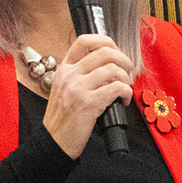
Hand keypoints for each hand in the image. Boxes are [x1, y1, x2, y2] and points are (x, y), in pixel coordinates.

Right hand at [40, 34, 133, 157]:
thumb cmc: (62, 117)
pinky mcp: (89, 103)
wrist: (54, 140)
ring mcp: (78, 88)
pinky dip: (126, 93)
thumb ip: (80, 74)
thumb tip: (107, 65)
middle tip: (127, 72)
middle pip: (105, 52)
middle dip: (124, 60)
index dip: (105, 41)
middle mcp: (70, 75)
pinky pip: (117, 88)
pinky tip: (123, 100)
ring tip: (125, 88)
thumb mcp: (63, 88)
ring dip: (126, 78)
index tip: (115, 51)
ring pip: (113, 69)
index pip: (84, 41)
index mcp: (64, 68)